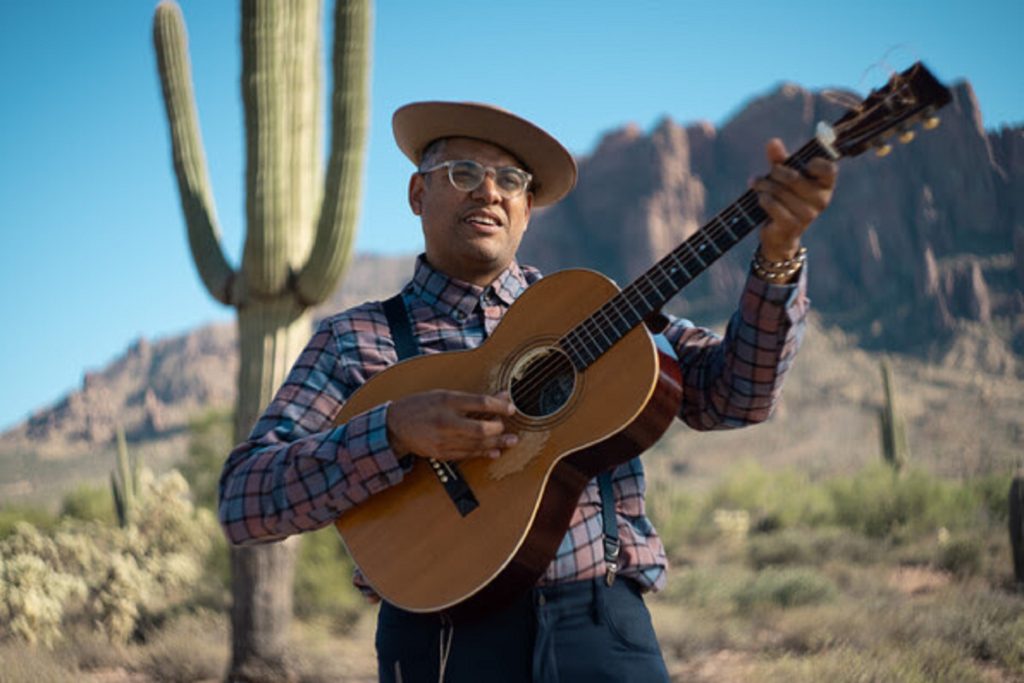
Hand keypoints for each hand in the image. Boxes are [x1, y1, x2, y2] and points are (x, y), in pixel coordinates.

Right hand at [386, 390, 517, 460]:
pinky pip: (467, 455)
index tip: (511, 407)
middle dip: (498, 429)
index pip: (480, 403)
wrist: (395, 425)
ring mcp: (443, 439)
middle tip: (506, 426)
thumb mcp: (444, 394)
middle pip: (480, 429)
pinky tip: (495, 451)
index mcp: (446, 400)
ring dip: (496, 443)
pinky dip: (483, 453)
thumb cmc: (421, 405)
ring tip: (510, 441)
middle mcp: (445, 420)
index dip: (499, 406)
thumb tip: (501, 396)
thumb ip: (472, 398)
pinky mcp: (441, 453)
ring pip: (476, 444)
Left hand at [752, 138, 837, 260]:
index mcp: (825, 185)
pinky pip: (772, 204)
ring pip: (779, 190)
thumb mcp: (783, 177)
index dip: (814, 163)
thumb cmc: (785, 198)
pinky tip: (760, 198)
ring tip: (756, 184)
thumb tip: (773, 142)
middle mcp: (821, 200)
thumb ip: (780, 159)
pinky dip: (762, 198)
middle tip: (763, 175)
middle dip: (774, 173)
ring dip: (763, 185)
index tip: (802, 164)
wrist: (779, 234)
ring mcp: (808, 215)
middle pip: (793, 177)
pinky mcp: (792, 225)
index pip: (829, 169)